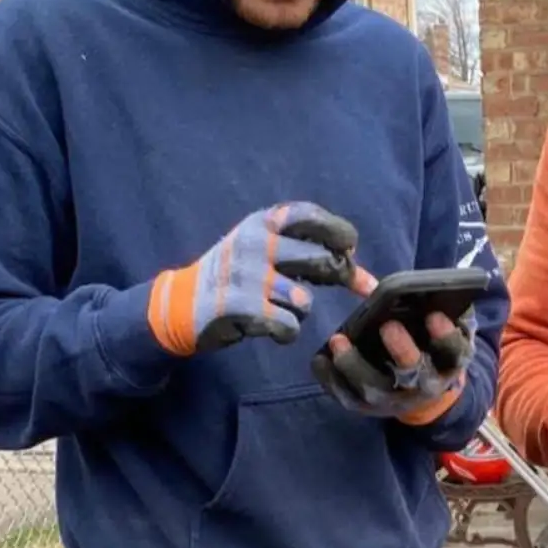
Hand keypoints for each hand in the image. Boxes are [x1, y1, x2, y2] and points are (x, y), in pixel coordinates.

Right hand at [147, 202, 360, 355]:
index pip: (310, 215)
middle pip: (321, 259)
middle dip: (336, 275)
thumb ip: (311, 255)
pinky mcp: (239, 306)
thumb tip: (366, 279)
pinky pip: (288, 325)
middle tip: (327, 282)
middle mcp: (255, 242)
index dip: (338, 231)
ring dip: (300, 310)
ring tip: (282, 308)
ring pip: (305, 301)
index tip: (349, 247)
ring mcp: (246, 274)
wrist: (181, 304)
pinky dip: (286, 332)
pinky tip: (271, 327)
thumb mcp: (267, 252)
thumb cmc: (237, 277)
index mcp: (263, 222)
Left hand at [311, 270, 474, 423]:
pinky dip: (331, 381)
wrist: (424, 388)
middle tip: (387, 326)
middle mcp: (426, 385)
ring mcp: (397, 400)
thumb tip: (405, 280)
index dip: (446, 336)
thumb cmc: (429, 344)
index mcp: (449, 363)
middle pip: (415, 373)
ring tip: (338, 340)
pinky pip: (349, 398)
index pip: (454, 352)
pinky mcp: (370, 408)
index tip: (434, 316)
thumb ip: (428, 303)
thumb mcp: (438, 324)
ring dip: (356, 366)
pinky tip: (320, 360)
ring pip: (376, 390)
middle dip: (403, 350)